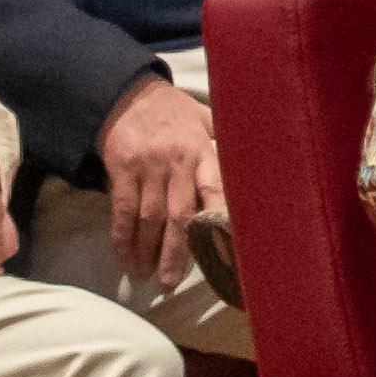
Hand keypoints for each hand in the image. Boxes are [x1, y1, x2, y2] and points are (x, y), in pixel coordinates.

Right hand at [91, 72, 214, 288]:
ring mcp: (148, 166)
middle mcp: (177, 162)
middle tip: (170, 282)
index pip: (215, 191)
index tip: (222, 253)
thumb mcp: (206, 121)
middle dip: (176, 253)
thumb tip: (253, 173)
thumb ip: (224, 147)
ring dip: (146, 251)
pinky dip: (122, 238)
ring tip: (147, 275)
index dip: (217, 223)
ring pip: (149, 218)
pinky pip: (121, 210)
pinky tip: (124, 258)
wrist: (129, 94)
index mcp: (204, 152)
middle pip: (179, 216)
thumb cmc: (174, 113)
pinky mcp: (121, 169)